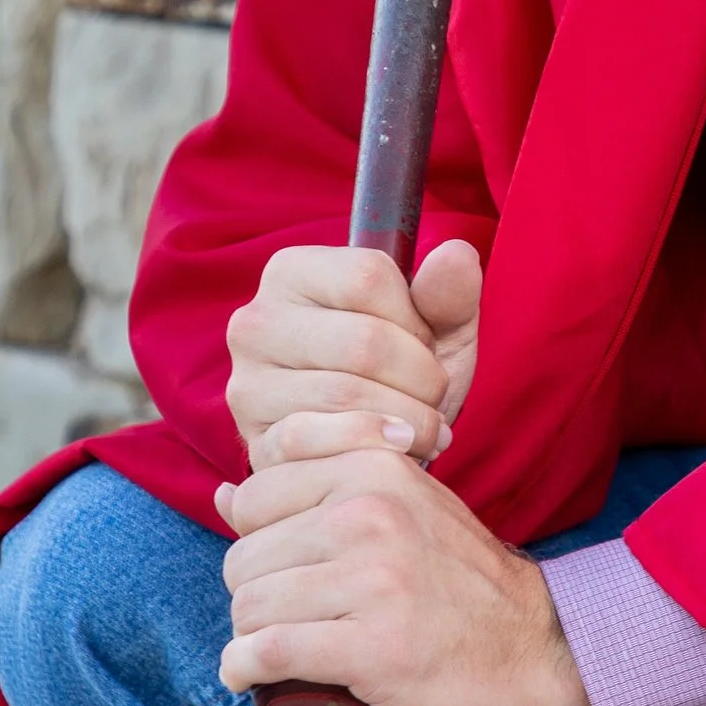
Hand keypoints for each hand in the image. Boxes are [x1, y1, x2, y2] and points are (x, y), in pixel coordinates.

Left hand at [215, 447, 597, 705]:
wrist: (544, 654)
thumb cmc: (464, 589)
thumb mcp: (405, 510)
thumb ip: (324, 488)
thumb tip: (227, 493)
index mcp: (377, 468)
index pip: (255, 492)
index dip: (258, 537)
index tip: (291, 567)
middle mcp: (373, 511)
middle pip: (244, 556)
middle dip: (254, 595)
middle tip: (293, 620)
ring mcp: (374, 578)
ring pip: (250, 606)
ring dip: (252, 638)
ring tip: (287, 649)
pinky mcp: (373, 646)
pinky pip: (266, 652)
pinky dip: (244, 670)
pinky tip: (249, 677)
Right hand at [224, 238, 482, 471]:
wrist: (368, 450)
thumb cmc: (401, 374)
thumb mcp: (437, 328)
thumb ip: (449, 293)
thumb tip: (457, 254)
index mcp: (293, 271)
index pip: (369, 276)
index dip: (415, 318)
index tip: (424, 343)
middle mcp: (256, 321)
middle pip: (364, 341)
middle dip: (421, 376)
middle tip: (433, 396)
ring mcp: (249, 384)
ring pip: (346, 394)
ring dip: (407, 419)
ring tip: (426, 426)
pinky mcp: (256, 439)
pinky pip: (318, 441)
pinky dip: (372, 448)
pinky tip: (395, 450)